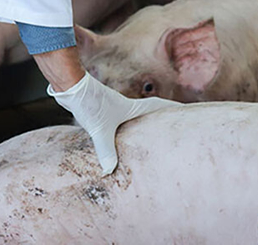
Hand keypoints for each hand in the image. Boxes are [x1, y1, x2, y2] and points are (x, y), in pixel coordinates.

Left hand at [48, 72, 179, 174]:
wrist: (69, 86)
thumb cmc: (87, 102)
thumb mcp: (99, 129)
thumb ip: (105, 150)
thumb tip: (109, 170)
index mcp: (131, 108)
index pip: (158, 106)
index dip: (173, 109)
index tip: (188, 112)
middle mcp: (124, 107)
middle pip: (148, 113)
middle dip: (160, 120)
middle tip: (173, 128)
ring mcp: (112, 109)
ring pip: (133, 118)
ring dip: (142, 125)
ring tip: (148, 137)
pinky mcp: (101, 112)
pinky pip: (118, 123)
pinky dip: (123, 129)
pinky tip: (118, 138)